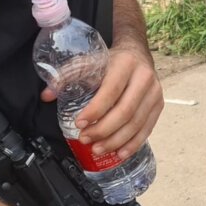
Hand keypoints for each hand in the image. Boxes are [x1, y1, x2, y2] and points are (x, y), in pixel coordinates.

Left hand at [42, 46, 162, 160]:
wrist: (137, 52)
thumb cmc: (112, 60)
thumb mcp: (91, 61)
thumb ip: (68, 75)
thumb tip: (47, 95)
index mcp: (126, 64)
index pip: (111, 91)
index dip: (95, 110)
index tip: (79, 123)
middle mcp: (144, 78)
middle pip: (125, 111)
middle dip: (103, 130)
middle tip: (85, 139)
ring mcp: (154, 93)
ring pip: (136, 123)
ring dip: (116, 141)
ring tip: (98, 149)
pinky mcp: (158, 105)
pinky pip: (147, 129)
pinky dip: (133, 144)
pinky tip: (119, 153)